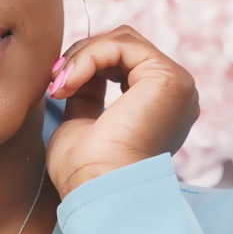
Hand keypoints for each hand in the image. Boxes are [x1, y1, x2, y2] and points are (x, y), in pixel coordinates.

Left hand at [45, 25, 198, 197]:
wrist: (98, 192)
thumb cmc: (86, 173)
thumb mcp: (83, 122)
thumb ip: (87, 92)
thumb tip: (76, 65)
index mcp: (160, 107)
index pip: (122, 62)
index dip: (85, 65)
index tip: (56, 87)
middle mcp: (175, 95)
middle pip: (124, 46)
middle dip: (83, 57)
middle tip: (55, 83)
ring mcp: (177, 85)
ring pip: (121, 41)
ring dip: (82, 57)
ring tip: (61, 85)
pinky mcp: (168, 79)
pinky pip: (121, 45)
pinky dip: (88, 57)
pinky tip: (70, 82)